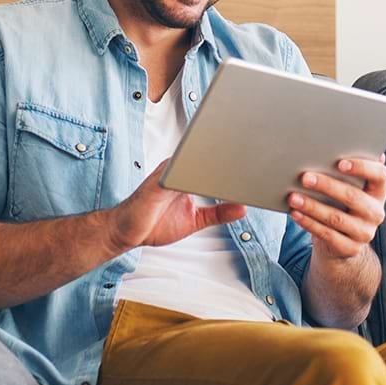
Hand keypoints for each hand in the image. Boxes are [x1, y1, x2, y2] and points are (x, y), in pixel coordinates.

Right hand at [108, 158, 245, 250]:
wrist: (126, 232)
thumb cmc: (155, 223)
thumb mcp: (196, 220)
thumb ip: (218, 213)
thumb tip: (243, 208)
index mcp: (185, 173)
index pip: (212, 162)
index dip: (233, 160)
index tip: (257, 159)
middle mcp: (176, 168)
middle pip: (207, 156)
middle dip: (230, 155)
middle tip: (258, 152)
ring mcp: (167, 172)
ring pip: (197, 160)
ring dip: (217, 160)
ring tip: (243, 159)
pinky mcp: (159, 183)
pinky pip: (181, 174)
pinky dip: (198, 173)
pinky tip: (216, 176)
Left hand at [288, 154, 385, 259]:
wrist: (342, 242)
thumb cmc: (342, 205)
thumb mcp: (349, 188)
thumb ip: (346, 171)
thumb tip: (332, 144)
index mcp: (379, 192)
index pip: (380, 175)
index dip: (362, 167)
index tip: (340, 162)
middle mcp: (376, 213)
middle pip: (353, 197)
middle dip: (327, 186)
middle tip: (305, 177)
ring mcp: (364, 233)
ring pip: (336, 218)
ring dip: (312, 206)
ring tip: (293, 197)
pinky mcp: (350, 248)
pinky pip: (326, 234)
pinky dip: (308, 223)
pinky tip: (295, 213)